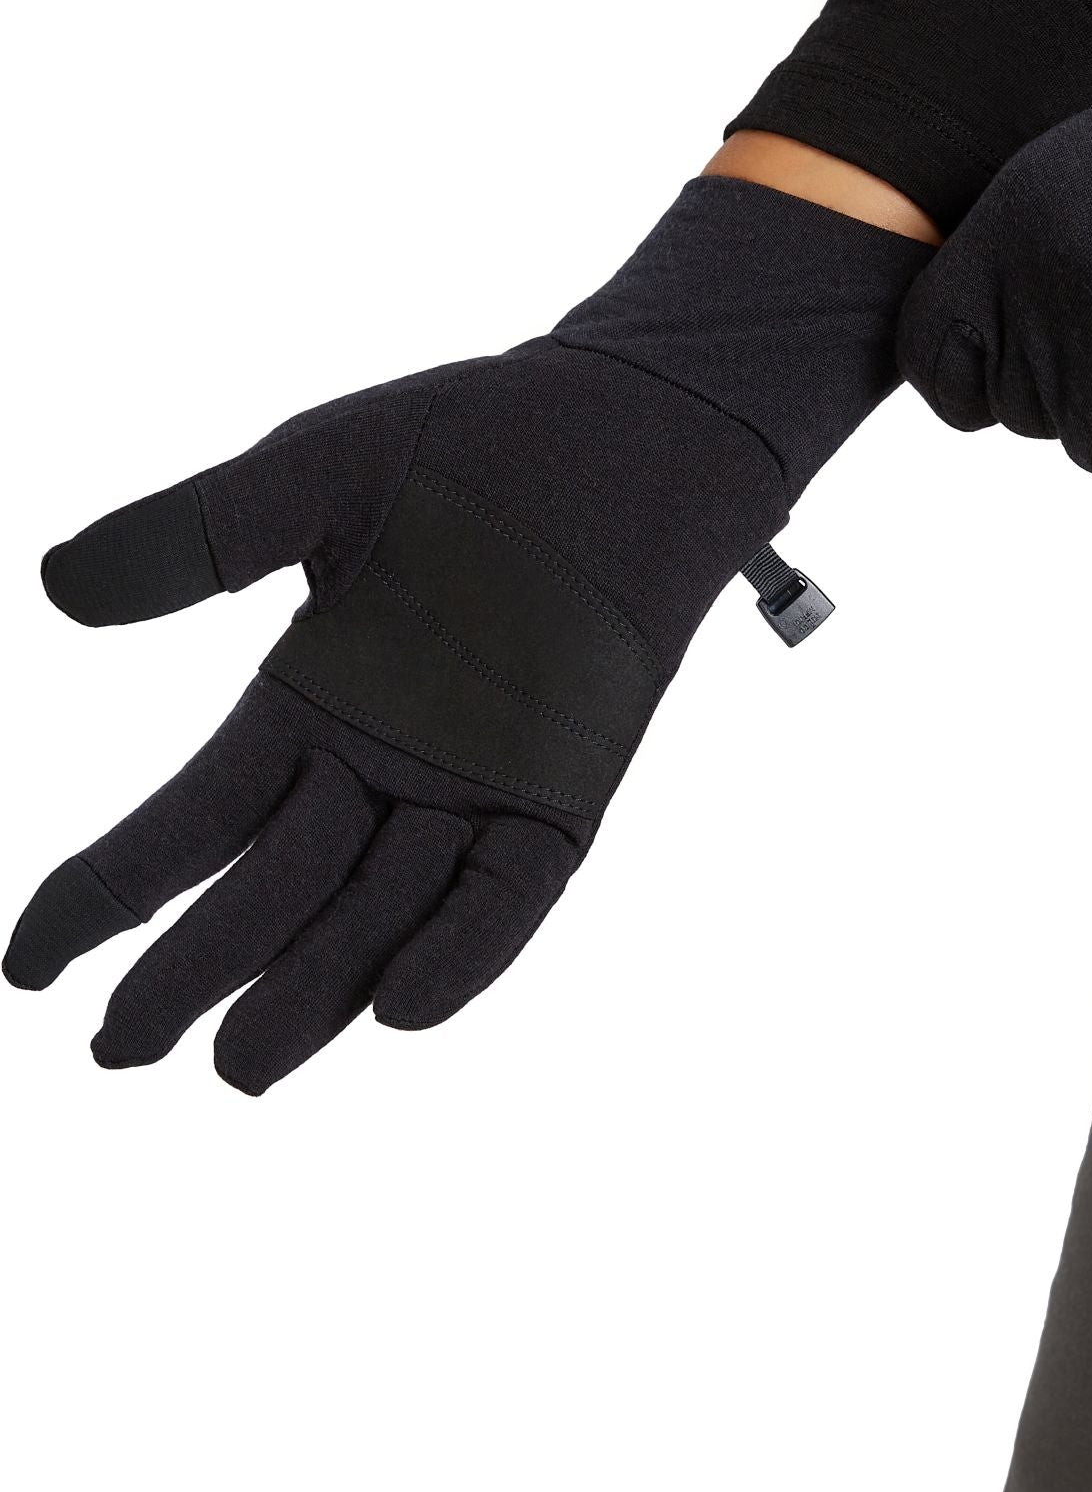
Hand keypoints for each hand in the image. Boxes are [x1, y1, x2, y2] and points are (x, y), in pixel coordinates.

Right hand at [6, 178, 925, 1091]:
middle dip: (197, 970)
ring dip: (319, 989)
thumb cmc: (474, 438)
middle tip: (118, 1052)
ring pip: (385, 912)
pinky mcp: (570, 785)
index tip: (31, 961)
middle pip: (276, 889)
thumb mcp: (314, 477)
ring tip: (240, 1070)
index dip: (110, 891)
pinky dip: (468, 947)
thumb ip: (197, 534)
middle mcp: (387, 759)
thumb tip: (53, 590)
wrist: (631, 422)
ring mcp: (481, 781)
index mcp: (313, 698)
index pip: (192, 820)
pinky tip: (404, 1008)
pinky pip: (514, 888)